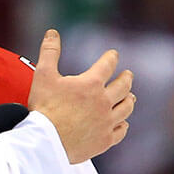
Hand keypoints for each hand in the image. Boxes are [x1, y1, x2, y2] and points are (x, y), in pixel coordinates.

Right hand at [27, 29, 133, 163]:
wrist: (45, 141)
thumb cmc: (43, 108)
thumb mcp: (43, 76)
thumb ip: (49, 52)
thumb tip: (52, 32)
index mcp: (91, 84)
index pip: (107, 65)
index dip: (111, 57)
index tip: (113, 54)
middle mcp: (104, 101)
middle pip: (123, 86)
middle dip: (126, 78)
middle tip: (128, 75)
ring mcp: (106, 122)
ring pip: (126, 108)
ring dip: (129, 100)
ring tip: (130, 97)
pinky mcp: (104, 140)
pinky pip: (120, 131)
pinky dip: (123, 125)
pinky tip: (122, 123)